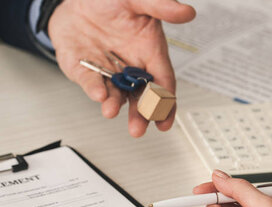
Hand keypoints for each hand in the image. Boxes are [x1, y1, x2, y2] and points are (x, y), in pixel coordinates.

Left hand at [48, 0, 194, 136]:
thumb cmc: (111, 0)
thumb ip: (161, 7)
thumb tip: (187, 12)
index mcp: (148, 52)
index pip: (162, 83)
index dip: (165, 104)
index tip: (164, 120)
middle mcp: (129, 66)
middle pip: (139, 97)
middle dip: (139, 114)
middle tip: (138, 128)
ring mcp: (107, 71)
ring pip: (114, 95)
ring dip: (114, 105)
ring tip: (111, 111)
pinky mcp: (84, 70)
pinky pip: (90, 82)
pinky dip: (93, 89)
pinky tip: (98, 95)